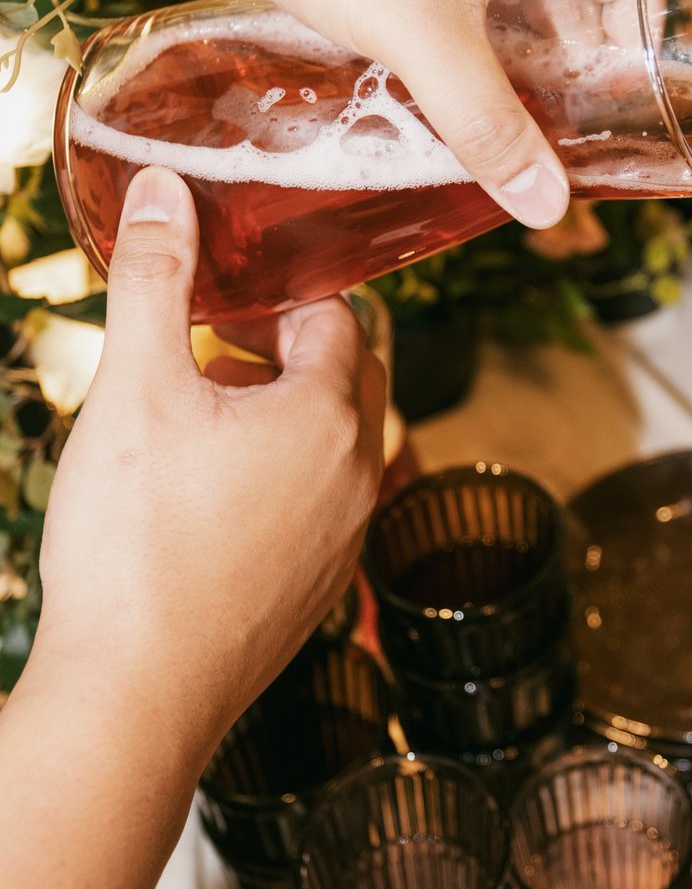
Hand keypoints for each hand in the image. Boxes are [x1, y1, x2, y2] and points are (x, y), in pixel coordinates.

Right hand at [32, 163, 385, 761]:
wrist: (135, 698)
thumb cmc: (136, 547)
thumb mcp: (136, 388)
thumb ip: (154, 279)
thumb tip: (161, 190)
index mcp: (333, 418)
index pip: (341, 318)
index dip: (283, 288)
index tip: (225, 283)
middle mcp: (359, 477)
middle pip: (345, 378)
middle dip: (285, 345)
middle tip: (211, 334)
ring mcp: (343, 542)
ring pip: (331, 445)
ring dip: (277, 410)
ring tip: (197, 405)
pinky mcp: (313, 591)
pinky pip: (313, 505)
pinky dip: (274, 474)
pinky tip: (202, 488)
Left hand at [154, 0, 617, 228]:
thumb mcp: (421, 37)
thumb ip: (488, 126)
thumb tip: (550, 209)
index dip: (646, 67)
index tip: (633, 138)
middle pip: (582, 7)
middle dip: (576, 84)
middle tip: (569, 160)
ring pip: (518, 8)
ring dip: (515, 71)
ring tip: (508, 141)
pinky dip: (467, 48)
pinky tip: (441, 96)